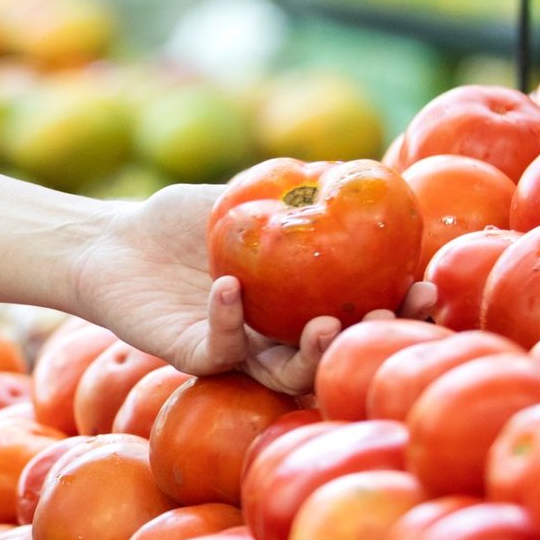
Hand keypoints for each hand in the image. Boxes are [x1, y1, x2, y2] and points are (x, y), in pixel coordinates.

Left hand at [69, 184, 435, 394]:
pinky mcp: (192, 356)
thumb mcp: (246, 198)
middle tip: (386, 315)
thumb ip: (299, 192)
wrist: (114, 242)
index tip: (426, 286)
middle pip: (333, 355)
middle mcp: (274, 338)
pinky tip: (230, 286)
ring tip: (325, 323)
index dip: (396, 308)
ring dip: (309, 354)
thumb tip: (363, 166)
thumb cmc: (182, 221)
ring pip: (283, 373)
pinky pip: (218, 350)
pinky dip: (228, 320)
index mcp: (298, 304)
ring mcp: (236, 352)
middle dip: (365, 341)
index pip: (359, 313)